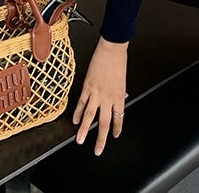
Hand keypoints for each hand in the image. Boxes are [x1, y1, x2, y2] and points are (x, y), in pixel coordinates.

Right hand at [73, 36, 128, 154]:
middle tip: (98, 150)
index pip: (118, 117)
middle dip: (101, 138)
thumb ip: (120, 91)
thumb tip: (122, 97)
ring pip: (89, 115)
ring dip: (84, 130)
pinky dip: (77, 112)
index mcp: (119, 95)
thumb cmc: (119, 61)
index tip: (115, 135)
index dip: (117, 128)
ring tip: (80, 140)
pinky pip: (81, 103)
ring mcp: (97, 93)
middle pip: (104, 122)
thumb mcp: (123, 79)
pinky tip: (75, 120)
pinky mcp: (87, 87)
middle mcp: (108, 97)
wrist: (112, 49)